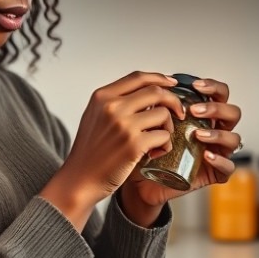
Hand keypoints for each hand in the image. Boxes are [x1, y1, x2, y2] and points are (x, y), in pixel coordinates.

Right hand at [39, 71, 183, 228]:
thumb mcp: (95, 116)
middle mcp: (112, 106)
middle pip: (155, 91)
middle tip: (178, 113)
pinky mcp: (133, 145)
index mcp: (102, 96)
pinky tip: (156, 153)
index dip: (159, 78)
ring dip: (168, 127)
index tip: (172, 84)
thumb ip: (115, 102)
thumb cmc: (90, 152)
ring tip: (160, 139)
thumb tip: (147, 92)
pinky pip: (163, 136)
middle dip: (173, 101)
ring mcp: (123, 125)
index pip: (138, 77)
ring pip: (163, 114)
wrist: (80, 179)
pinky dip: (165, 145)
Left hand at [121, 77, 241, 211]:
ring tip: (197, 134)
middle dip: (216, 108)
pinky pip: (228, 167)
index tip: (195, 86)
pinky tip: (205, 155)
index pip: (220, 94)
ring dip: (217, 133)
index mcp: (204, 115)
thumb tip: (156, 84)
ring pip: (234, 138)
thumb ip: (157, 104)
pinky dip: (219, 160)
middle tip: (193, 110)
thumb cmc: (149, 148)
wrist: (141, 179)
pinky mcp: (215, 173)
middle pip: (233, 113)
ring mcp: (217, 152)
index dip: (213, 87)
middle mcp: (214, 131)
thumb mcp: (151, 121)